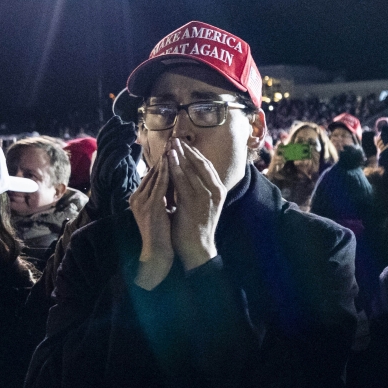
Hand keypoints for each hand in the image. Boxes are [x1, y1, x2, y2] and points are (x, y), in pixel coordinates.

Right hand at [88, 115, 140, 219]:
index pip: (105, 139)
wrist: (114, 212)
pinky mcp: (102, 183)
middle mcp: (98, 164)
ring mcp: (99, 173)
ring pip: (105, 151)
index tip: (122, 119)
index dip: (112, 128)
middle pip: (103, 142)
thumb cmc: (122, 191)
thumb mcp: (127, 171)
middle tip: (128, 124)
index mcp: (103, 160)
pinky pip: (108, 165)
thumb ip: (131, 158)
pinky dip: (117, 155)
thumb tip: (137, 144)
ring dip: (117, 140)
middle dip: (115, 131)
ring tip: (130, 133)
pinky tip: (127, 148)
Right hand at [129, 153, 173, 289]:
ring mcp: (142, 201)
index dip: (165, 161)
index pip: (153, 174)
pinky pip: (161, 185)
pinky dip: (168, 173)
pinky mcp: (150, 206)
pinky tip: (175, 163)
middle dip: (166, 156)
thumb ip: (164, 195)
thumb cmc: (163, 233)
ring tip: (176, 146)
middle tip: (176, 140)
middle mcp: (137, 197)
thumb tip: (173, 181)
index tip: (176, 148)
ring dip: (167, 160)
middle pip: (153, 171)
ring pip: (156, 175)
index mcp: (139, 198)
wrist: (158, 253)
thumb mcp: (162, 209)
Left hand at [166, 138, 226, 270]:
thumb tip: (188, 174)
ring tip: (170, 145)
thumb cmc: (197, 226)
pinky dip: (175, 169)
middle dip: (187, 150)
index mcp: (219, 190)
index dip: (194, 153)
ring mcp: (206, 195)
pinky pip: (182, 180)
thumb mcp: (203, 204)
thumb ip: (199, 189)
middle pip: (200, 163)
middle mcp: (216, 190)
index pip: (206, 166)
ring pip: (191, 170)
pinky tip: (168, 161)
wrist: (197, 248)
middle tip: (175, 139)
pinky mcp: (194, 201)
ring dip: (180, 155)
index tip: (184, 144)